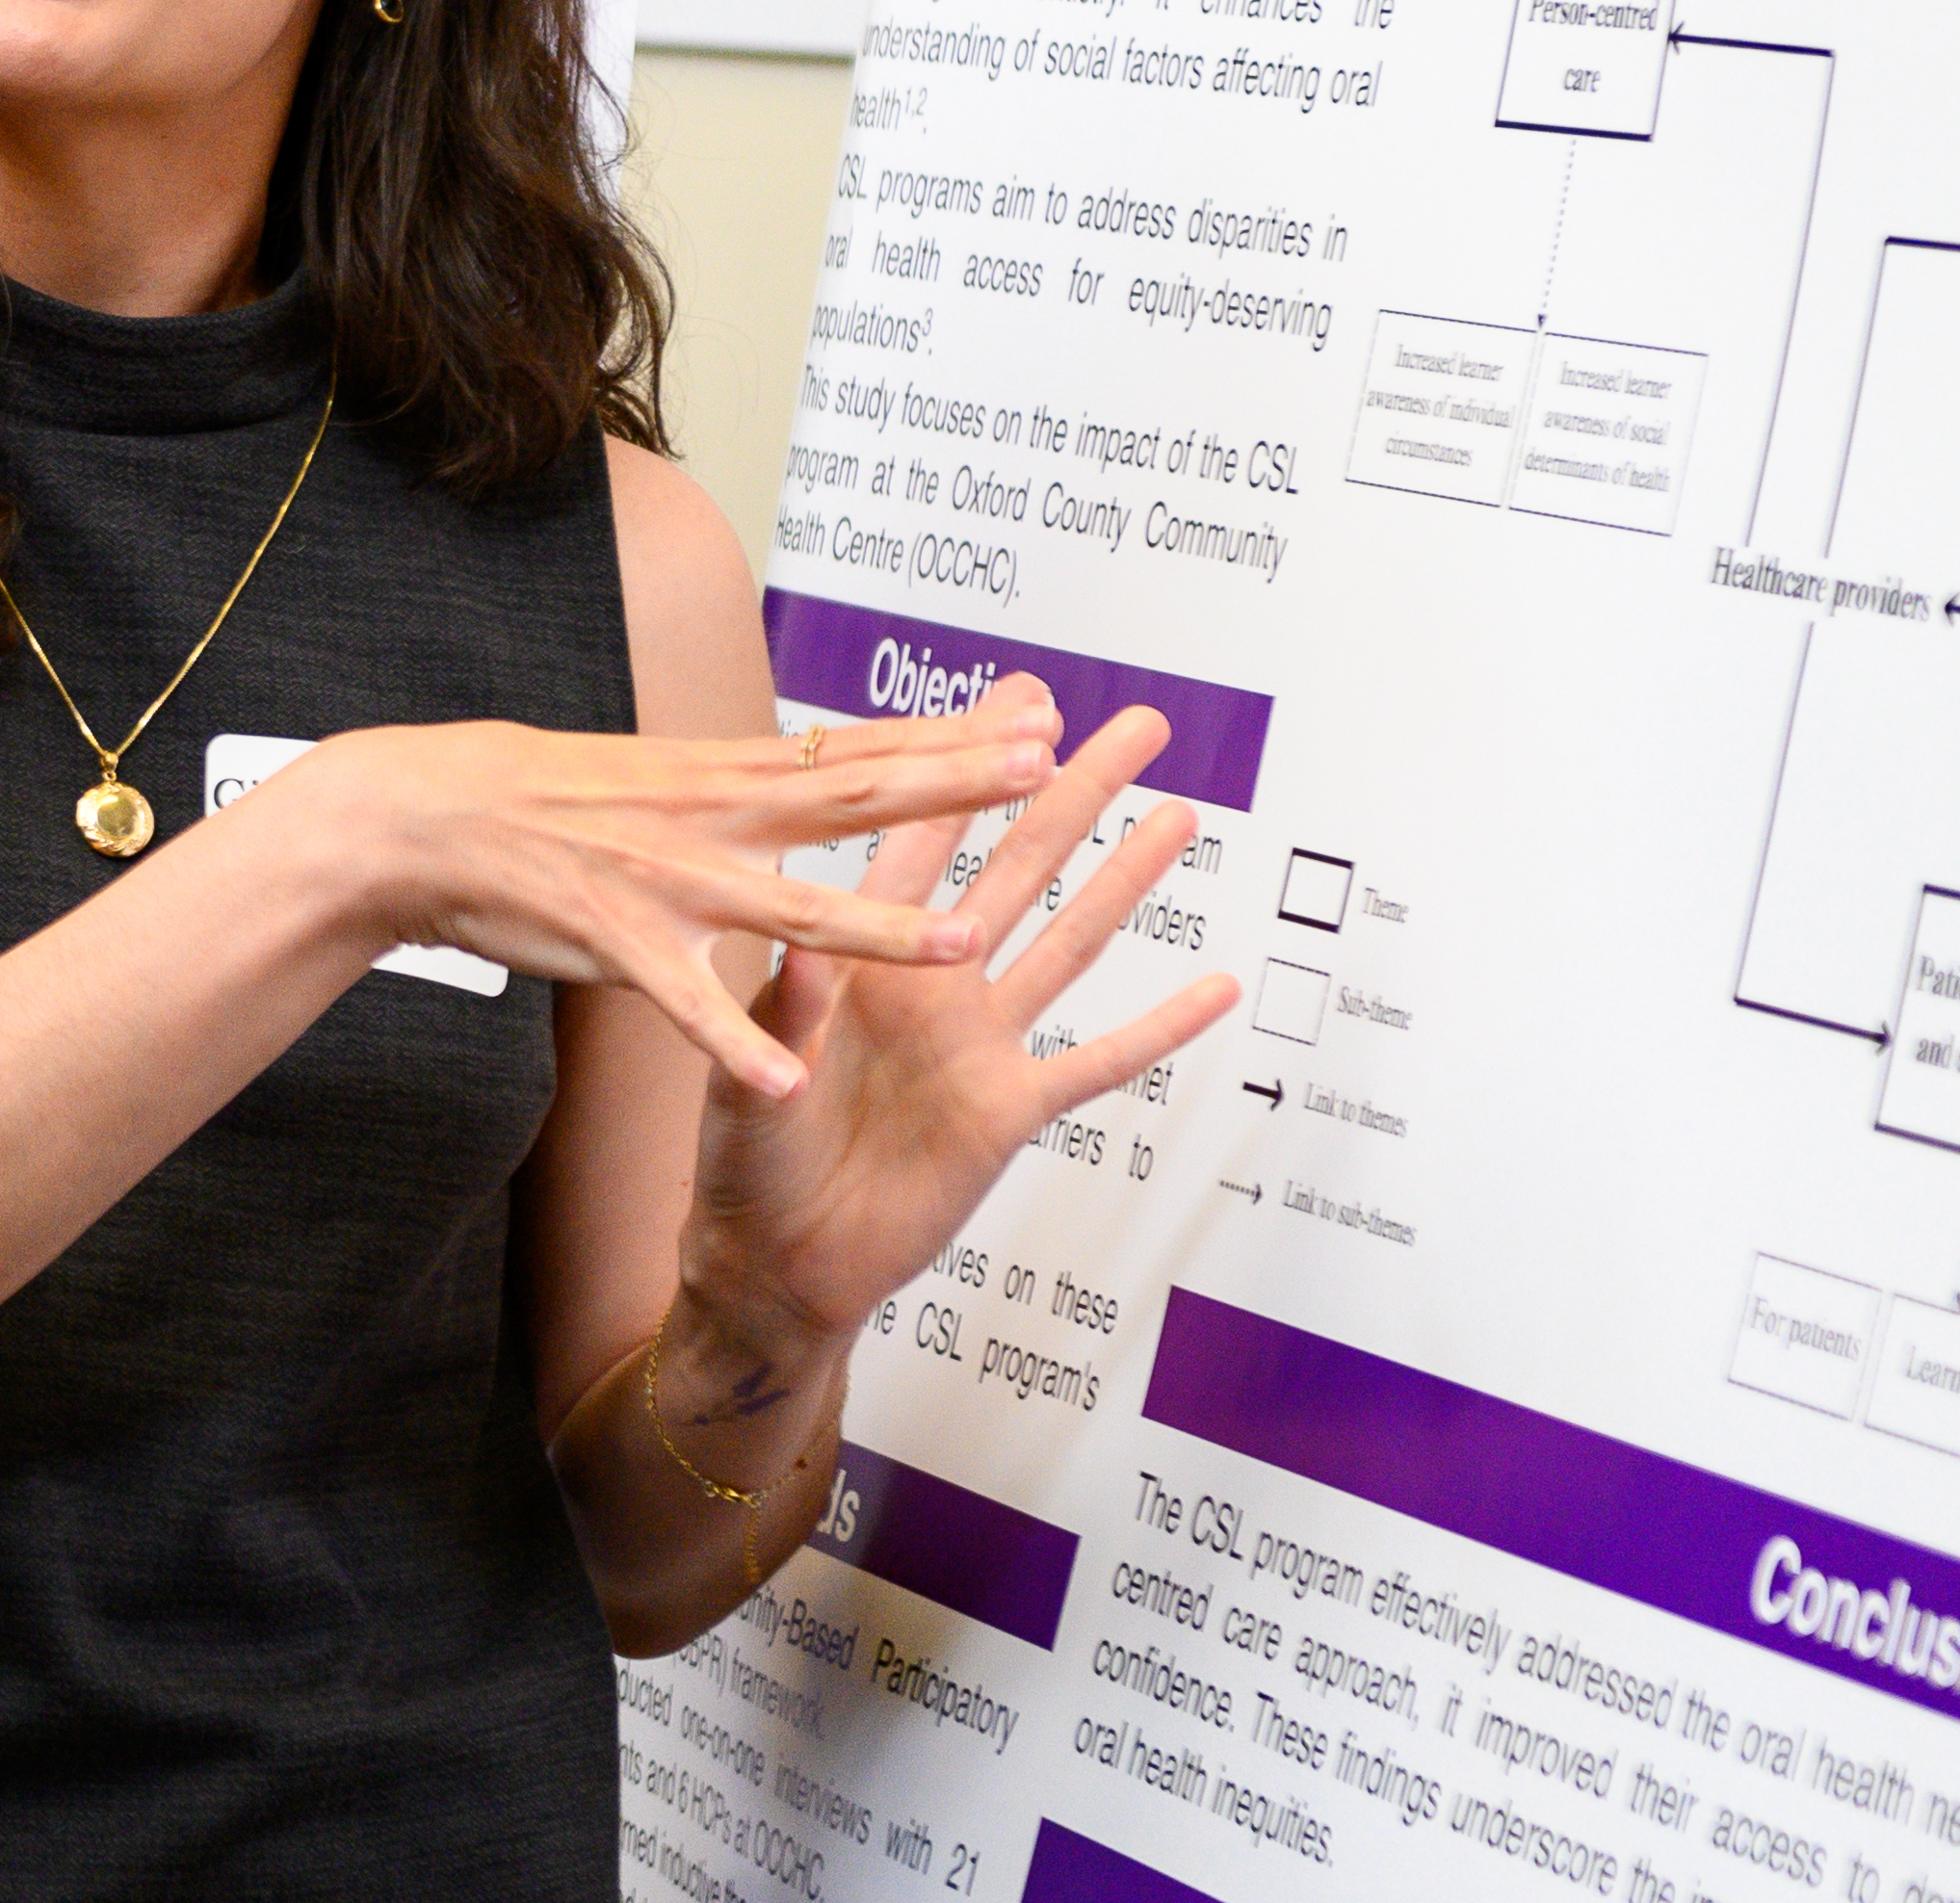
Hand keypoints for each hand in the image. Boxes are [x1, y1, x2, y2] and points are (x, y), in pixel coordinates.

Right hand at [302, 681, 1069, 1096]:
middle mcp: (711, 816)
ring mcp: (667, 880)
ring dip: (878, 934)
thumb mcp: (657, 773)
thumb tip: (816, 760)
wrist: (427, 813)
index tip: (1036, 718)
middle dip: (950, 787)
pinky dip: (733, 1042)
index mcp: (723, 775)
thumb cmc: (541, 798)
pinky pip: (684, 1003)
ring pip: (791, 911)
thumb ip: (742, 780)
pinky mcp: (615, 939)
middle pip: (852, 799)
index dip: (951, 739)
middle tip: (1043, 768)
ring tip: (962, 945)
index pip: (858, 750)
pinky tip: (785, 1081)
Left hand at [678, 700, 1242, 1359]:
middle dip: (1073, 790)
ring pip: (1069, 941)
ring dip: (1124, 879)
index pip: (921, 838)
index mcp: (858, 955)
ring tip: (1176, 812)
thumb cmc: (744, 1160)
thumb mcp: (746, 1077)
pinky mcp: (1009, 1110)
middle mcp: (929, 983)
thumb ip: (779, 1015)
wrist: (778, 1261)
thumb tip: (799, 948)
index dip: (970, 768)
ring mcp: (977, 1043)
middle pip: (1018, 865)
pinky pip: (1099, 1064)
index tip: (1021, 698)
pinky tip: (1214, 987)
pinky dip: (1159, 1029)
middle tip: (1133, 726)